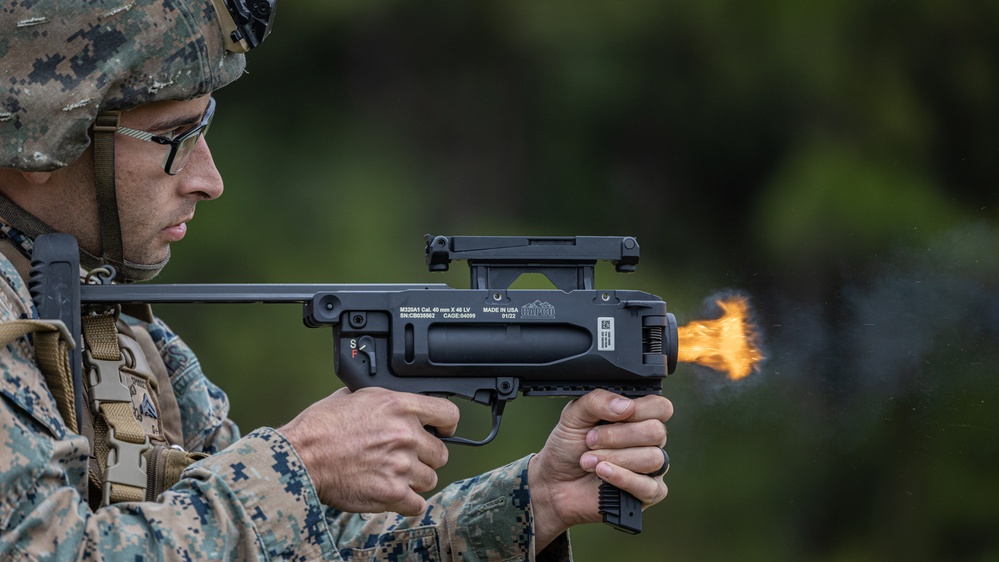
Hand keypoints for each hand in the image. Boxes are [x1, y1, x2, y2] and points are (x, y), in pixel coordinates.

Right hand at [277, 387, 458, 515]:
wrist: (301, 457)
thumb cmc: (319, 427)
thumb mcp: (353, 396)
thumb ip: (383, 401)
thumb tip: (395, 402)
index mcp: (399, 406)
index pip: (448, 415)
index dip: (446, 425)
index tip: (442, 431)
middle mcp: (405, 434)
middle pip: (441, 453)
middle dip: (424, 456)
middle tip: (403, 457)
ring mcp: (401, 465)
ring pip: (429, 479)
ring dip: (414, 480)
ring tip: (391, 475)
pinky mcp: (392, 493)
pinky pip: (418, 504)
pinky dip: (407, 502)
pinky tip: (392, 494)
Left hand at [528, 389, 672, 547]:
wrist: (554, 481)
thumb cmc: (568, 447)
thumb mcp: (574, 415)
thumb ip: (598, 401)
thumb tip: (626, 406)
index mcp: (637, 418)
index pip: (660, 408)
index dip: (641, 409)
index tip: (614, 415)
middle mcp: (649, 442)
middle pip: (656, 432)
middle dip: (618, 436)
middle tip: (590, 440)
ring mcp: (651, 469)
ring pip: (653, 458)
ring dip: (615, 458)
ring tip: (587, 460)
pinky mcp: (647, 493)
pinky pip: (649, 487)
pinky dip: (622, 478)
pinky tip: (602, 473)